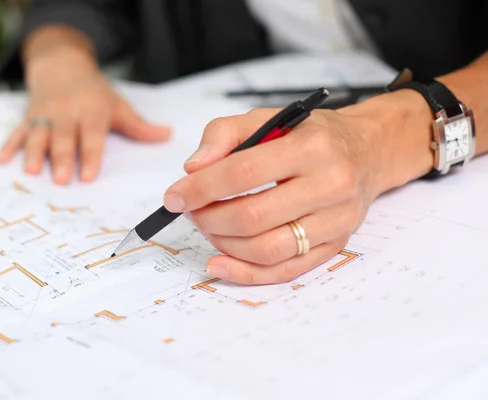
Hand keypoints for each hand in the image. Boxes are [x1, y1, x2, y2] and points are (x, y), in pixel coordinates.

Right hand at [0, 48, 170, 184]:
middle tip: (61, 180)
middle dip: (62, 158)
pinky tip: (2, 161)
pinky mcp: (27, 116)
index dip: (90, 156)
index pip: (91, 136)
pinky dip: (8, 145)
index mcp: (91, 110)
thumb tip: (168, 136)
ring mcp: (44, 114)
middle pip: (63, 138)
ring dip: (33, 153)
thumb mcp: (119, 105)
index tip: (89, 176)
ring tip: (30, 171)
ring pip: (37, 134)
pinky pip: (16, 131)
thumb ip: (140, 127)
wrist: (63, 65)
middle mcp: (66, 112)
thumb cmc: (95, 92)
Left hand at [163, 108, 388, 284]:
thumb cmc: (312, 135)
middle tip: (191, 212)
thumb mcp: (268, 117)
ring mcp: (336, 220)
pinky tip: (220, 263)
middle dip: (208, 218)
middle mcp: (330, 185)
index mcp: (311, 146)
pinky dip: (246, 272)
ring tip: (208, 227)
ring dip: (223, 243)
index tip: (174, 196)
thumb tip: (192, 170)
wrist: (367, 151)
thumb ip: (224, 134)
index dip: (200, 188)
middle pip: (252, 216)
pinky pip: (286, 270)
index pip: (243, 172)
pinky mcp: (335, 245)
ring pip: (267, 249)